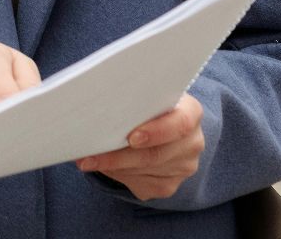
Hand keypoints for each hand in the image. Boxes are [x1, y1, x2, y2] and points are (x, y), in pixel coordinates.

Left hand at [75, 94, 205, 199]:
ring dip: (112, 167)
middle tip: (89, 156)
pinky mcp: (169, 186)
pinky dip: (118, 175)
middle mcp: (192, 142)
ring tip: (88, 160)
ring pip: (143, 172)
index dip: (157, 132)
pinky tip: (105, 166)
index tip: (131, 137)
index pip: (181, 123)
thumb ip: (133, 100)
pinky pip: (140, 185)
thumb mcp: (146, 96)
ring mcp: (183, 167)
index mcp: (191, 112)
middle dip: (118, 157)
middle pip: (154, 155)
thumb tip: (98, 110)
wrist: (165, 126)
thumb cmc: (149, 106)